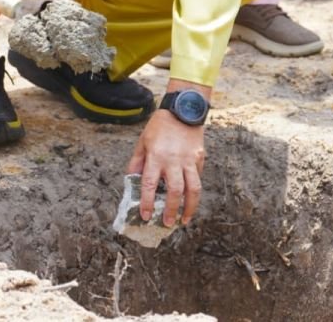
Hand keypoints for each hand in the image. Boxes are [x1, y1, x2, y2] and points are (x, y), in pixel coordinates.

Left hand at [126, 102, 205, 226]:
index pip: (150, 185)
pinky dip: (194, 191)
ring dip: (190, 208)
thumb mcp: (142, 142)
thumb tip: (132, 180)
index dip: (147, 203)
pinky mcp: (200, 158)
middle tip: (167, 223)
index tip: (146, 216)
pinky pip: (198, 178)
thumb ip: (137, 162)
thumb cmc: (159, 126)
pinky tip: (190, 199)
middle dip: (171, 210)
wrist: (183, 109)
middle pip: (175, 192)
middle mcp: (174, 160)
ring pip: (193, 189)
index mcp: (156, 157)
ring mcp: (189, 160)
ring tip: (185, 220)